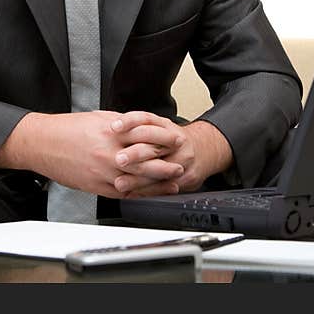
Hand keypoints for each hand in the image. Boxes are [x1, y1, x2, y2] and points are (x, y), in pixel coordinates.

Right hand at [0, 111, 183, 197]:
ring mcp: (104, 171)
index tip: (176, 139)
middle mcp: (111, 152)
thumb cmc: (68, 129)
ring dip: (159, 182)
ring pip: (139, 179)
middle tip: (181, 163)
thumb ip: (121, 124)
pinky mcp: (97, 185)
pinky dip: (139, 193)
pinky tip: (150, 193)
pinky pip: (124, 192)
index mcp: (112, 131)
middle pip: (148, 159)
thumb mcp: (98, 118)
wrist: (43, 143)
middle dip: (167, 162)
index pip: (147, 135)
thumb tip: (139, 127)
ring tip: (173, 181)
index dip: (165, 138)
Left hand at [110, 112, 232, 196]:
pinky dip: (148, 192)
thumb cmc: (172, 140)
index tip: (113, 127)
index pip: (146, 119)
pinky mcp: (187, 178)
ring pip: (159, 171)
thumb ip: (136, 126)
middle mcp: (175, 141)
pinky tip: (133, 194)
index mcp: (165, 126)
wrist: (204, 150)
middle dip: (134, 154)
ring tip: (120, 183)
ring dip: (137, 179)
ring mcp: (182, 160)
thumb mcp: (158, 126)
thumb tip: (109, 124)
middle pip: (153, 146)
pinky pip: (165, 187)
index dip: (129, 122)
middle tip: (118, 159)